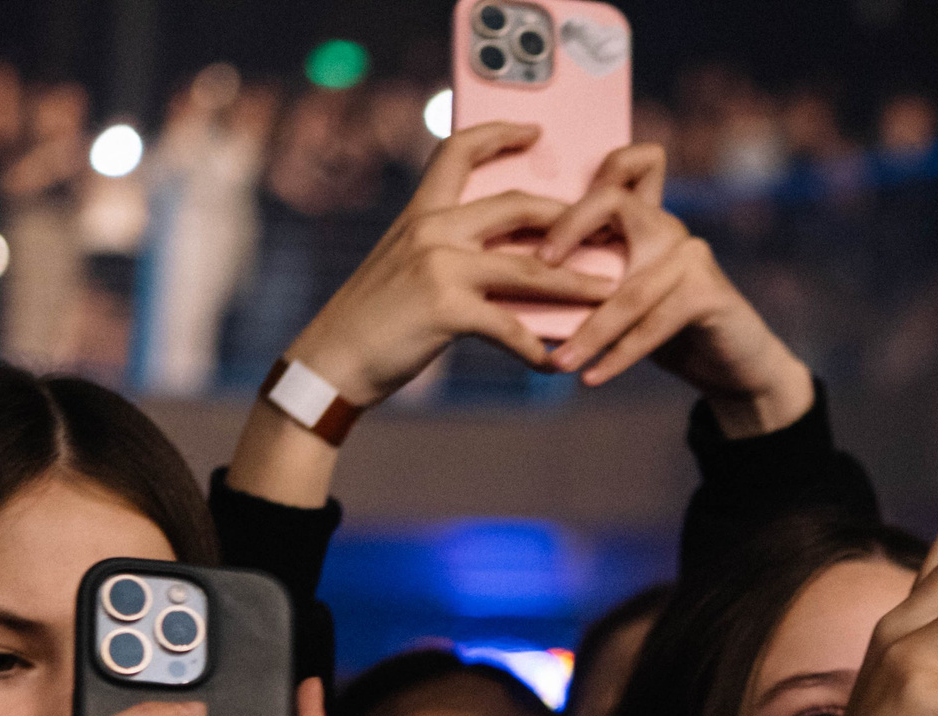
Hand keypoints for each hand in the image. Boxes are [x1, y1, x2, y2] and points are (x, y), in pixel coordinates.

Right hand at [282, 121, 616, 404]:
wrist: (329, 361)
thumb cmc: (369, 320)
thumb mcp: (401, 267)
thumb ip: (440, 252)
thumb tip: (494, 262)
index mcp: (419, 213)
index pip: (457, 151)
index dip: (498, 134)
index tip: (533, 130)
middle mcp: (431, 229)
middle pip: (516, 206)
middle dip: (567, 217)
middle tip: (603, 226)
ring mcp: (439, 266)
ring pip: (528, 267)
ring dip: (575, 283)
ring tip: (609, 291)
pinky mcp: (445, 309)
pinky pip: (509, 326)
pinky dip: (535, 347)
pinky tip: (552, 363)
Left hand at [535, 144, 812, 435]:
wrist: (734, 368)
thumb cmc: (670, 334)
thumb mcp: (624, 302)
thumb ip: (591, 283)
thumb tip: (524, 293)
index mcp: (645, 220)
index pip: (619, 169)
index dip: (580, 184)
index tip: (542, 245)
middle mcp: (667, 227)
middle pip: (612, 201)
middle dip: (568, 230)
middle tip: (538, 269)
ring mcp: (690, 254)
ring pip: (625, 290)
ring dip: (589, 332)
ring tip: (560, 363)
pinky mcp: (707, 291)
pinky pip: (651, 324)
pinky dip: (619, 355)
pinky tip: (593, 377)